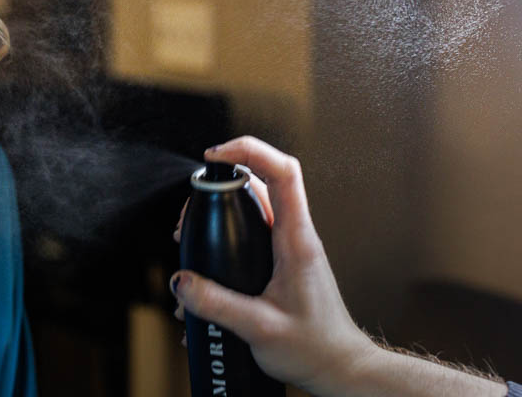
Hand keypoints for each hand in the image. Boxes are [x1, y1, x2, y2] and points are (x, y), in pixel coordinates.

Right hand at [169, 136, 375, 394]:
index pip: (282, 172)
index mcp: (297, 240)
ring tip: (190, 242)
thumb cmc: (315, 350)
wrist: (341, 370)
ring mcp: (288, 248)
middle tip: (189, 217)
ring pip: (252, 207)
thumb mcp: (260, 329)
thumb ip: (218, 305)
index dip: (247, 151)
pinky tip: (205, 272)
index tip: (213, 157)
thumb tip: (181, 281)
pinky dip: (224, 238)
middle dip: (217, 187)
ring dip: (218, 214)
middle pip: (258, 182)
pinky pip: (250, 232)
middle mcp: (294, 236)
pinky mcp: (280, 262)